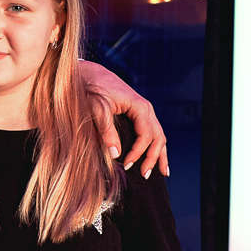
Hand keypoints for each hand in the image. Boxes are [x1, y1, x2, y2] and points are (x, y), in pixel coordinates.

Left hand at [79, 61, 168, 177]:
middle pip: (158, 137)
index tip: (126, 166)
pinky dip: (155, 146)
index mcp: (139, 107)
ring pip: (159, 136)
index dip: (138, 153)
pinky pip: (151, 132)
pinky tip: (157, 158)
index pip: (146, 136)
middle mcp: (146, 109)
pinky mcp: (137, 114)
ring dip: (159, 154)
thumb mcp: (96, 108)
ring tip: (161, 173)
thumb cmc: (91, 88)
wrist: (88, 74)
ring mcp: (144, 112)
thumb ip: (106, 130)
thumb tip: (114, 154)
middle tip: (145, 175)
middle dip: (154, 158)